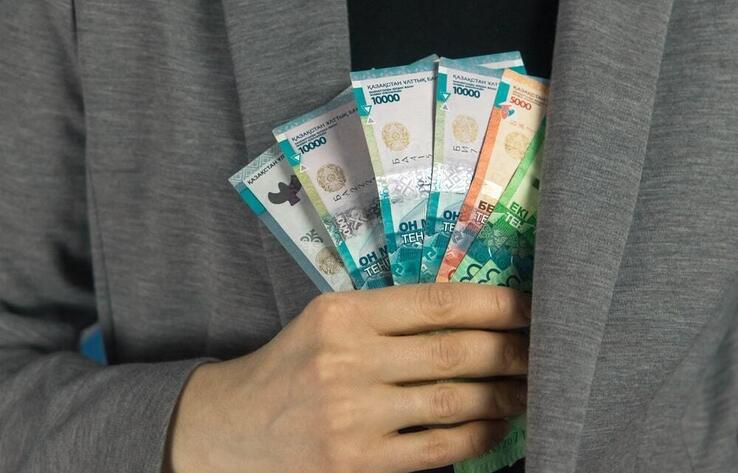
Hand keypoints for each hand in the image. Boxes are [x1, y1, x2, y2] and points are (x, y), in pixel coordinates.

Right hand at [166, 283, 529, 472]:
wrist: (230, 430)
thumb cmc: (289, 368)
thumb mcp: (326, 323)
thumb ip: (387, 317)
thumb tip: (468, 318)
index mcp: (342, 315)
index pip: (436, 303)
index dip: (494, 304)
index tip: (529, 307)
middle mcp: (347, 360)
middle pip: (453, 352)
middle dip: (512, 351)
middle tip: (545, 350)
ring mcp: (352, 416)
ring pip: (452, 401)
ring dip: (504, 396)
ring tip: (530, 389)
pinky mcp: (356, 463)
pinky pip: (437, 448)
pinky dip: (478, 436)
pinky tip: (498, 426)